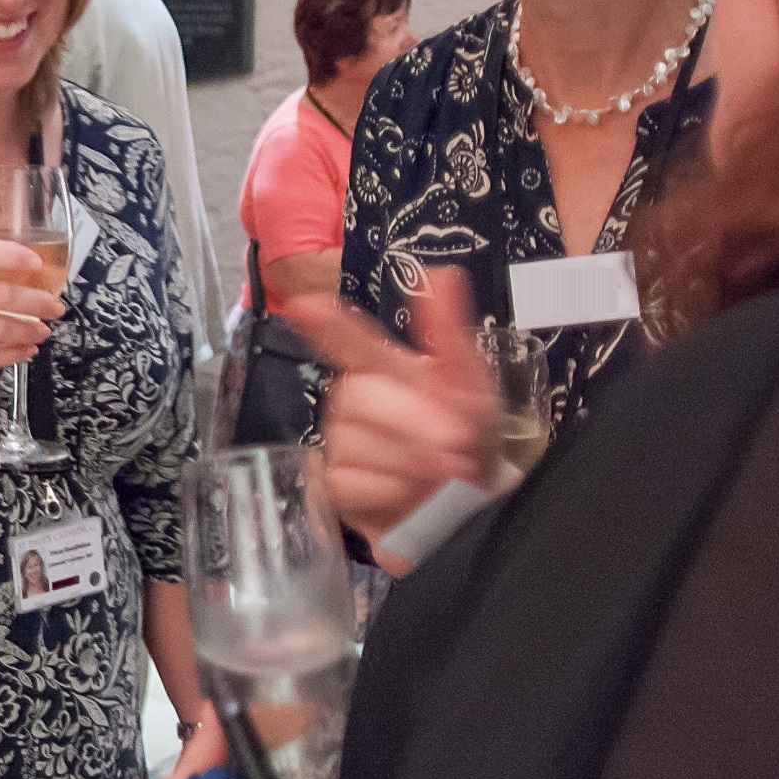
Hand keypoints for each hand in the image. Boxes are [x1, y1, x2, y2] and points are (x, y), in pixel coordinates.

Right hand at [286, 269, 500, 545]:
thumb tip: (442, 275)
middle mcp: (355, 401)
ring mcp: (341, 442)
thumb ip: (452, 332)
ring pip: (355, 442)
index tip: (305, 307)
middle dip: (409, 420)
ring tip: (439, 473)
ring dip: (408, 461)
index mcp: (385, 368)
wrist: (474, 504)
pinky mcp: (337, 487)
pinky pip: (349, 481)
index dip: (326, 324)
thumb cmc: (469, 437)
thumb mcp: (473, 385)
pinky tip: (408, 493)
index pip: (349, 339)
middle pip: (357, 396)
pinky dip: (389, 490)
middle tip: (452, 441)